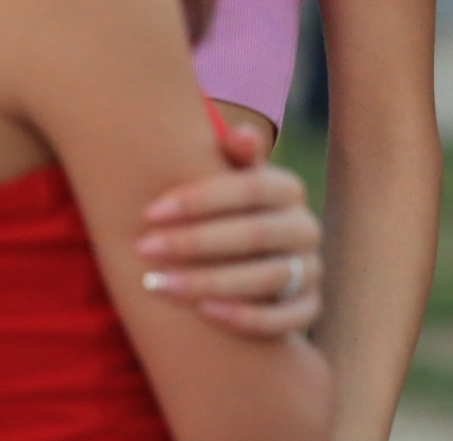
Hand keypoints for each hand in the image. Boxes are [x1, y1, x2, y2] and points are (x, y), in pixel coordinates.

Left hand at [137, 122, 323, 336]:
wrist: (248, 264)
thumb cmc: (225, 215)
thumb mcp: (227, 184)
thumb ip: (232, 159)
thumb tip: (241, 134)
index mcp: (289, 190)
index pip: (254, 187)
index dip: (202, 199)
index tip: (150, 212)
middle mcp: (306, 228)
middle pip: (258, 233)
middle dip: (196, 242)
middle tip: (143, 249)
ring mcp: (309, 270)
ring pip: (270, 277)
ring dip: (210, 281)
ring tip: (158, 285)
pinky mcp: (307, 308)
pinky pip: (287, 317)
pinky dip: (247, 317)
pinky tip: (204, 314)